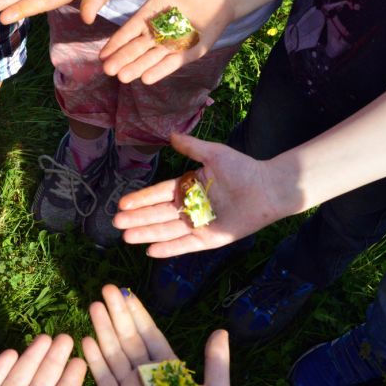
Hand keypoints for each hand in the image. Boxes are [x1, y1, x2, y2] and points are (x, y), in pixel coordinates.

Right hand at [82, 285, 231, 385]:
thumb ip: (216, 362)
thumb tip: (221, 331)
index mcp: (166, 367)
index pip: (149, 333)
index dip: (137, 313)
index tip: (127, 292)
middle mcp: (144, 374)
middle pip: (127, 337)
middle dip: (116, 313)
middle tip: (106, 288)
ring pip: (113, 352)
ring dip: (103, 329)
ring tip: (94, 305)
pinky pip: (103, 379)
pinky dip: (95, 360)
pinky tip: (87, 340)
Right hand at [100, 0, 234, 84]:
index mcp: (149, 17)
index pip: (129, 32)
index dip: (116, 43)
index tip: (103, 54)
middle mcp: (158, 34)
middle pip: (136, 49)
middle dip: (122, 59)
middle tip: (108, 70)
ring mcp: (172, 45)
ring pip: (150, 59)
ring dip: (136, 68)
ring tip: (122, 77)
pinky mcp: (188, 53)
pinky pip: (172, 63)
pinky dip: (160, 70)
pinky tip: (146, 78)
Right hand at [113, 134, 288, 257]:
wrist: (268, 188)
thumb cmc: (243, 168)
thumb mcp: (214, 154)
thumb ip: (191, 148)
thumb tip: (170, 135)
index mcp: (189, 186)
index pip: (159, 194)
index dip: (141, 199)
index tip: (122, 202)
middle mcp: (191, 207)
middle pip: (158, 214)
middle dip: (137, 218)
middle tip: (116, 222)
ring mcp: (199, 224)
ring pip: (167, 230)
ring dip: (146, 233)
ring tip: (126, 236)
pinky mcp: (210, 239)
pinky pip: (186, 244)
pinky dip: (169, 248)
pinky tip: (150, 251)